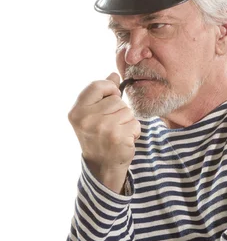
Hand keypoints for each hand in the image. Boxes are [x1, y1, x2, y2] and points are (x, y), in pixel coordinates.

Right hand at [68, 73, 140, 192]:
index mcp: (77, 111)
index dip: (109, 89)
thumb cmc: (97, 137)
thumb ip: (101, 94)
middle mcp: (87, 119)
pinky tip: (124, 139)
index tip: (112, 97)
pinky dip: (134, 131)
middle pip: (116, 99)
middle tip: (111, 124)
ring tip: (117, 132)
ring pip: (127, 111)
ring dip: (127, 121)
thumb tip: (113, 74)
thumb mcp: (92, 115)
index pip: (97, 85)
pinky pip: (135, 123)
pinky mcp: (118, 137)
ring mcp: (103, 129)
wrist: (102, 166)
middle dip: (119, 110)